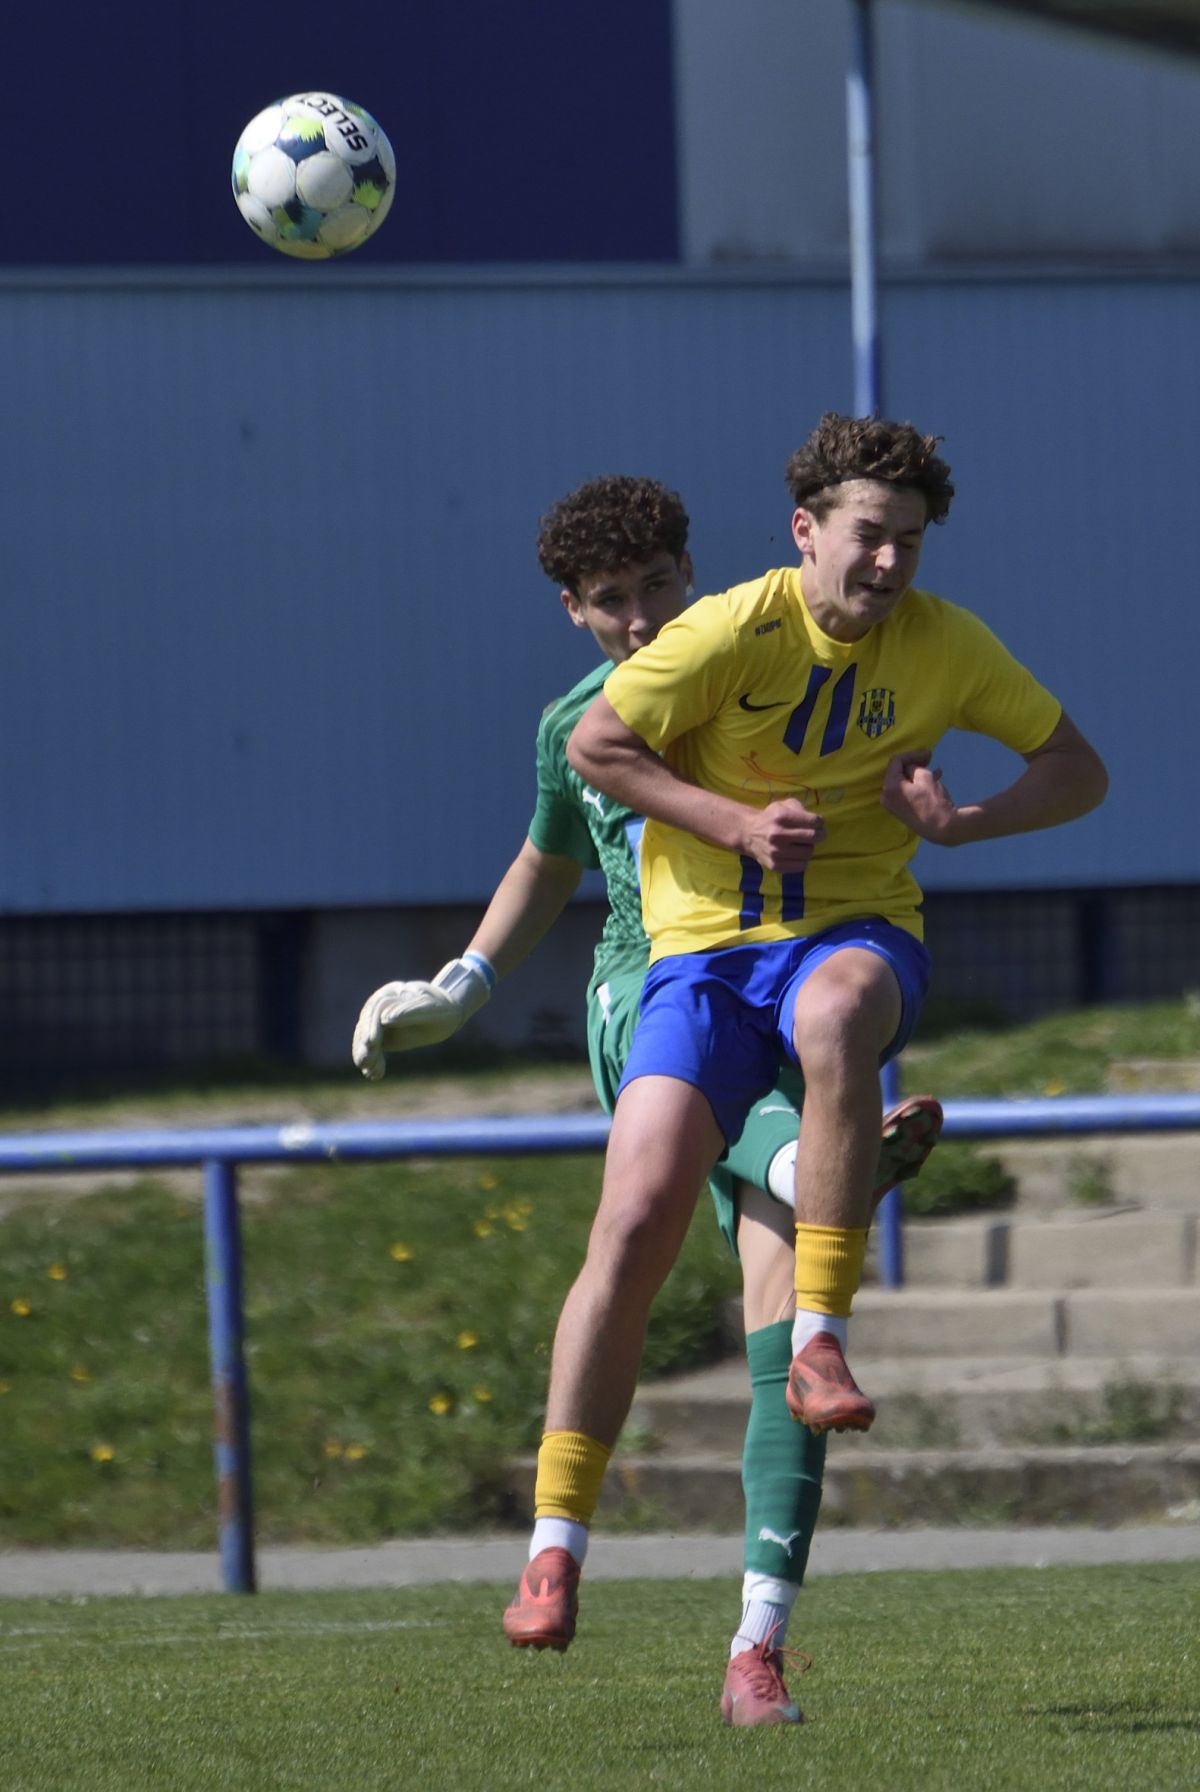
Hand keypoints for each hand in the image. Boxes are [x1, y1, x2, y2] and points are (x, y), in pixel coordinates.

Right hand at [351, 958, 492, 1079]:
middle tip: (365, 1063)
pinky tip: (374, 1075)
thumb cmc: (443, 1011)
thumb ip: (411, 1012)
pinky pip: (372, 1049)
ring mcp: (378, 1020)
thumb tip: (386, 1019)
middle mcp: (381, 1004)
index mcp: (392, 992)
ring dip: (365, 1056)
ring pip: (365, 1037)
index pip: (377, 1008)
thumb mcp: (432, 1010)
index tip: (371, 1043)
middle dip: (364, 1044)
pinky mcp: (381, 1035)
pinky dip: (372, 1062)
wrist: (447, 1017)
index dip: (372, 1025)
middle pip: (366, 1024)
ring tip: (370, 1073)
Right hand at [740, 797, 824, 870]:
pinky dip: (803, 860)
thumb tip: (818, 823)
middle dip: (820, 835)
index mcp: (781, 816)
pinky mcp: (775, 865)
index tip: (819, 824)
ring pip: (809, 852)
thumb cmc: (771, 818)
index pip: (813, 821)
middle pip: (813, 837)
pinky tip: (797, 854)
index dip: (820, 823)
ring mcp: (776, 852)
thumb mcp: (783, 805)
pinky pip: (801, 866)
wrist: (749, 833)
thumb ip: (800, 809)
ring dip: (809, 848)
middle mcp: (778, 834)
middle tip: (818, 834)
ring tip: (803, 844)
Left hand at [881, 750, 959, 842]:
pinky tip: (934, 778)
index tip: (928, 754)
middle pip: (897, 772)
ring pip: (903, 782)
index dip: (912, 754)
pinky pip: (906, 792)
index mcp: (889, 787)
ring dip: (917, 774)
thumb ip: (914, 766)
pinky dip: (917, 785)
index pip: (895, 762)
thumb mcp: (924, 776)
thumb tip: (910, 766)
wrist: (942, 828)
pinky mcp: (900, 810)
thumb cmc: (933, 800)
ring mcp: (892, 805)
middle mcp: (886, 796)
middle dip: (913, 764)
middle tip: (929, 758)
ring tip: (934, 769)